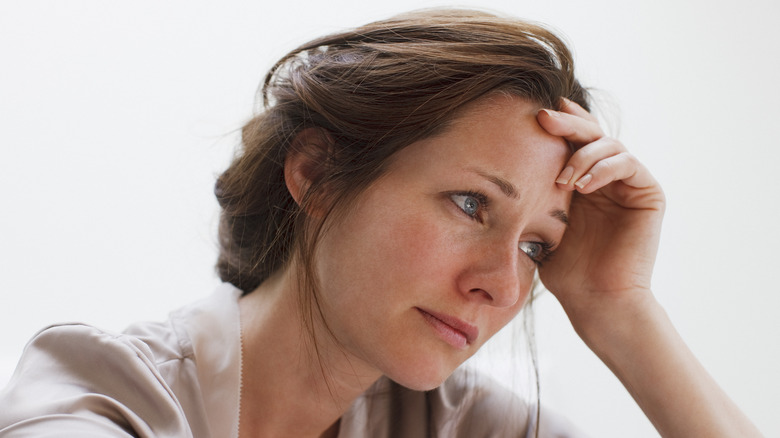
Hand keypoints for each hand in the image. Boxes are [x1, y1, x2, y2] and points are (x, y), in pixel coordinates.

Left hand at [536, 99, 665, 336]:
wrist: (595, 300)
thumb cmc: (565, 271)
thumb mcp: (539, 224)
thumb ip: (531, 194)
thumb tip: (495, 170)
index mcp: (581, 181)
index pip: (571, 141)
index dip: (557, 123)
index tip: (531, 113)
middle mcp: (606, 178)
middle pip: (590, 134)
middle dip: (567, 123)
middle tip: (543, 118)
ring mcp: (628, 184)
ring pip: (609, 144)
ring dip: (582, 155)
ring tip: (561, 179)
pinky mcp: (648, 194)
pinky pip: (628, 164)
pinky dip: (604, 168)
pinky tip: (582, 185)